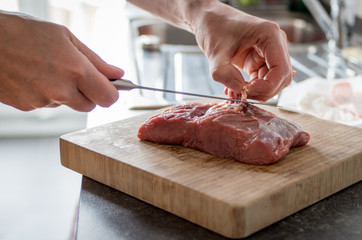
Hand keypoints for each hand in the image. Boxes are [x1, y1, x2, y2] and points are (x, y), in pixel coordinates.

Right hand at [0, 11, 123, 111]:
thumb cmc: (23, 32)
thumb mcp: (65, 37)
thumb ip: (95, 60)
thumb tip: (117, 74)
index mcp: (75, 70)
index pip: (108, 98)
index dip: (110, 93)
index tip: (108, 87)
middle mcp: (61, 90)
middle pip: (89, 105)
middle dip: (88, 93)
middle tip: (75, 74)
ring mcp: (42, 100)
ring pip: (67, 104)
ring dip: (64, 92)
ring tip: (46, 69)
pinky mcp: (27, 107)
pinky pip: (46, 104)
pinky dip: (45, 94)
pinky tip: (33, 76)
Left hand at [189, 1, 291, 101]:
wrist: (209, 21)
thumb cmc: (214, 27)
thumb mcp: (215, 52)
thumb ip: (224, 73)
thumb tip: (239, 91)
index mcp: (270, 36)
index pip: (281, 69)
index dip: (267, 86)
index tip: (247, 92)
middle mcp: (274, 44)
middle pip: (281, 78)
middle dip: (263, 91)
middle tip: (241, 95)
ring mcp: (269, 53)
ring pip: (273, 82)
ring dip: (256, 92)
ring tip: (235, 93)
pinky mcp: (260, 61)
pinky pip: (262, 81)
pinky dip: (251, 89)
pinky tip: (235, 89)